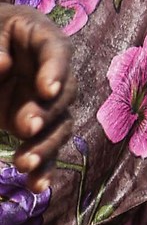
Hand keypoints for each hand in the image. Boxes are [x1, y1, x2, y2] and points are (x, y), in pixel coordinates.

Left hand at [0, 6, 72, 175]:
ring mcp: (46, 101)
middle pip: (63, 94)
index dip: (55, 71)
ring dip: (45, 148)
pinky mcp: (37, 125)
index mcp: (41, 37)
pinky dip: (42, 169)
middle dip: (46, 114)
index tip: (45, 90)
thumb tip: (3, 66)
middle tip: (26, 127)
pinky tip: (36, 186)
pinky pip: (46, 149)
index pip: (56, 51)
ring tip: (23, 164)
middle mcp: (52, 72)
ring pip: (59, 127)